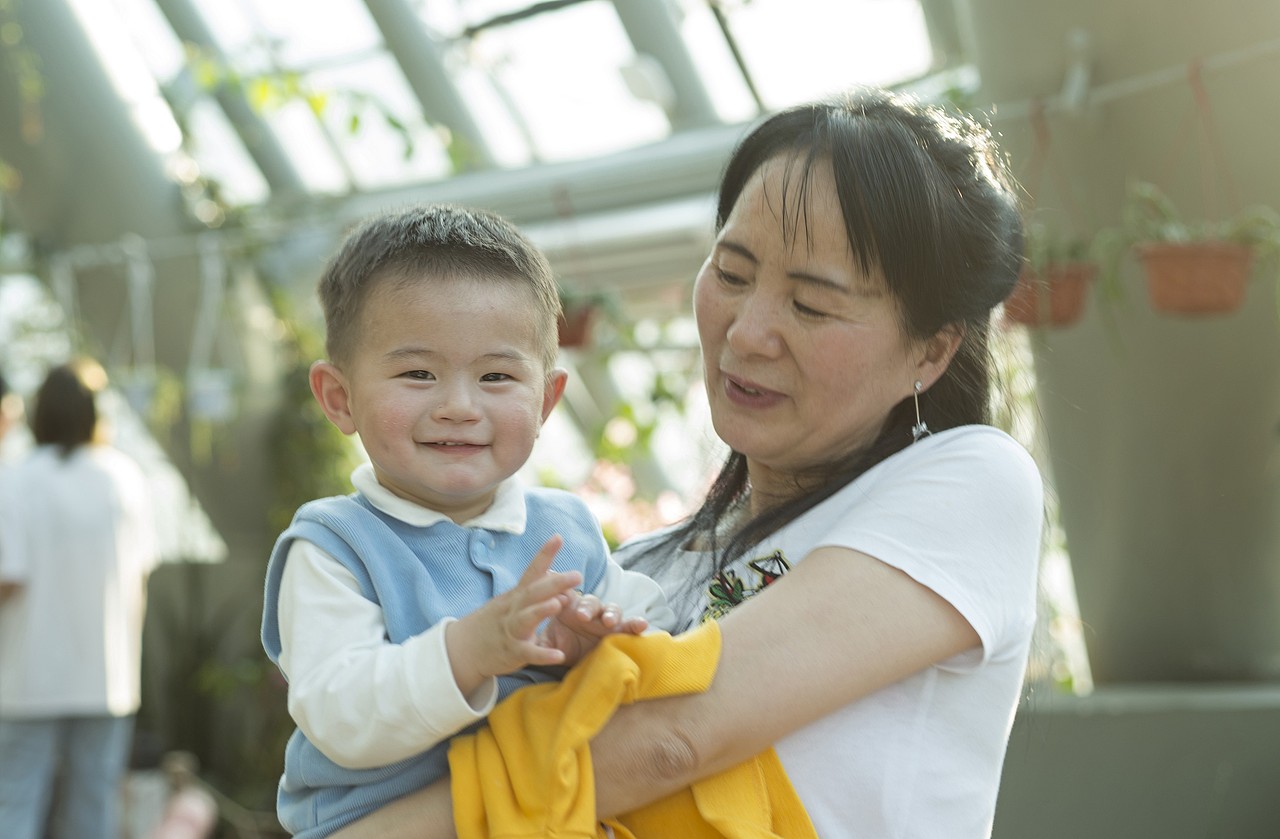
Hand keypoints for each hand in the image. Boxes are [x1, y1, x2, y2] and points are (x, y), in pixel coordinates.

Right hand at [446, 535, 581, 697]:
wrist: (464, 648)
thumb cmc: (495, 621)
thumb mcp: (511, 602)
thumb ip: (533, 590)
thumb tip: (558, 576)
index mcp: (516, 596)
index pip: (532, 571)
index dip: (544, 554)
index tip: (558, 537)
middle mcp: (513, 609)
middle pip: (533, 592)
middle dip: (554, 583)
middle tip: (577, 575)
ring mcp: (511, 630)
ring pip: (526, 618)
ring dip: (542, 610)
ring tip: (560, 604)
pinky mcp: (512, 652)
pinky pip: (528, 653)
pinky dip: (543, 655)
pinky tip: (559, 656)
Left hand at [540, 591, 649, 665]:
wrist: (574, 658)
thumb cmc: (559, 644)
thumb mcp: (545, 641)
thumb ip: (536, 634)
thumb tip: (520, 627)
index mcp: (569, 607)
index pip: (567, 593)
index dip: (564, 592)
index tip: (560, 598)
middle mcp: (589, 610)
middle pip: (591, 601)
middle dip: (588, 607)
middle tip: (582, 616)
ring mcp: (605, 620)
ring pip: (611, 609)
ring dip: (610, 613)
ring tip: (608, 622)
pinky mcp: (619, 632)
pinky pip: (629, 625)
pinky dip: (636, 624)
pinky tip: (642, 625)